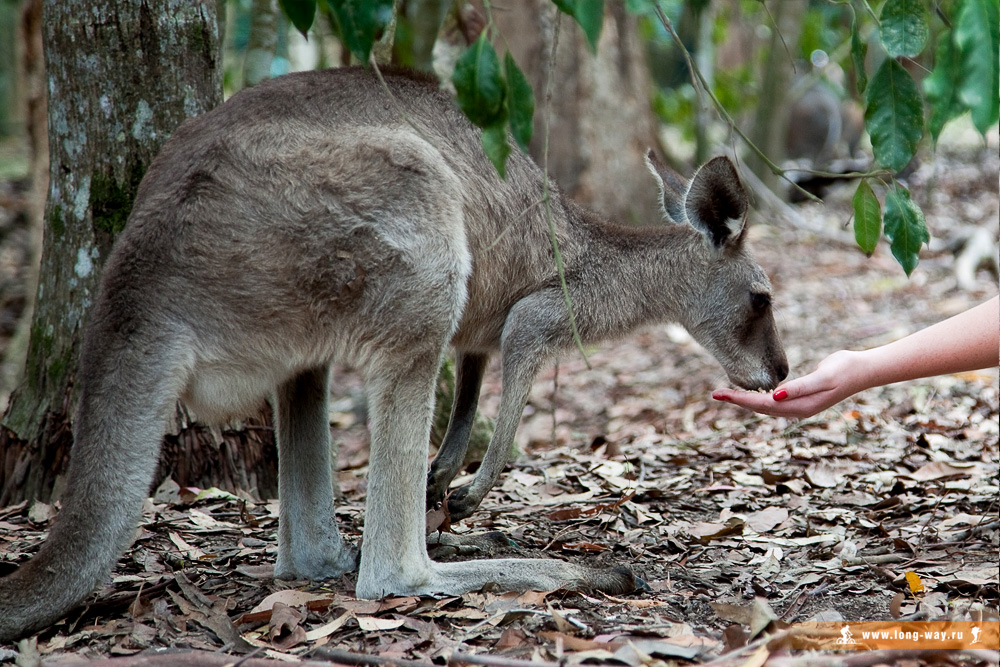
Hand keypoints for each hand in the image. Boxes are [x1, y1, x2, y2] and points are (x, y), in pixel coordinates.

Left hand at [712, 350, 867, 418]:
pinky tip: (751, 392)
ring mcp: (799, 405)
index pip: (762, 404)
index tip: (720, 393)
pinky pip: (773, 401)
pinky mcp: (801, 397)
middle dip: (737, 401)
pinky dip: (759, 397)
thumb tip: (775, 396)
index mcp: (799, 406)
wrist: (862, 370)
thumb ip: (800, 388)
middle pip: (759, 407)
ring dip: (746, 400)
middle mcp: (796, 409)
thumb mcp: (822, 377)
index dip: (740, 399)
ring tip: (727, 394)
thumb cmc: (843, 371)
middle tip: (715, 394)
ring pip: (765, 406)